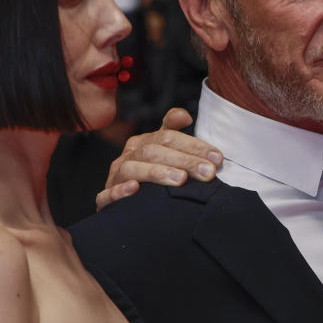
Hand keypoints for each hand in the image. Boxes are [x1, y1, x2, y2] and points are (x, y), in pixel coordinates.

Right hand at [95, 108, 222, 210]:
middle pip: (155, 151)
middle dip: (184, 161)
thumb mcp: (166, 151)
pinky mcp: (105, 199)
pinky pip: (107, 194)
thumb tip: (185, 115)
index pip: (169, 136)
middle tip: (208, 173)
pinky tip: (135, 189)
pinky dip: (119, 191)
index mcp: (144, 142)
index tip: (217, 158)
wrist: (129, 206)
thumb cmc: (153, 173)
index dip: (194, 146)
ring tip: (181, 180)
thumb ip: (174, 130)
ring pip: (132, 169)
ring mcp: (116, 176)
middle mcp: (129, 156)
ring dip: (157, 173)